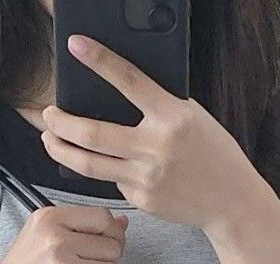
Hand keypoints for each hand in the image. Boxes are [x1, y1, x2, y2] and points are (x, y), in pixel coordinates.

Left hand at [41, 36, 268, 234]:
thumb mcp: (193, 117)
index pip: (128, 80)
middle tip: (48, 114)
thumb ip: (160, 107)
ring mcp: (147, 177)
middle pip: (93, 134)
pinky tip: (108, 166)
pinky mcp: (142, 200)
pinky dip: (107, 172)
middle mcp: (156, 147)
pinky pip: (113, 182)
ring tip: (50, 139)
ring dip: (62, 151)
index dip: (99, 60)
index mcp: (172, 116)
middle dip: (62, 123)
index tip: (76, 46)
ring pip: (90, 165)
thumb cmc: (214, 153)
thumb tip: (121, 95)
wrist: (231, 201)